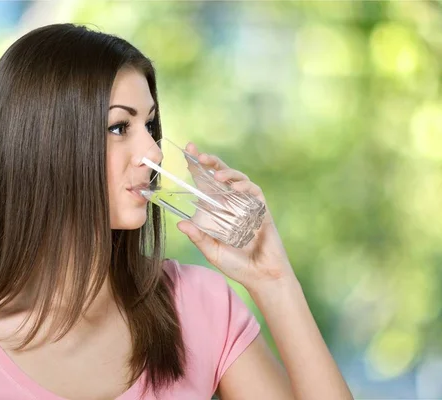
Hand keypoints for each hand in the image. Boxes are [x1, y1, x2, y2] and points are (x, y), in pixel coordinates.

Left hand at [176, 142, 295, 290]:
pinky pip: (255, 192)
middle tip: (199, 155)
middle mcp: (232, 203)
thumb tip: (180, 224)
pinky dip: (245, 187)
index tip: (188, 152)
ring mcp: (248, 205)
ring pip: (239, 179)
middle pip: (221, 175)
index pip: (206, 183)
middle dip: (211, 162)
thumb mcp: (212, 251)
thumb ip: (199, 237)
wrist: (262, 276)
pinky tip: (236, 188)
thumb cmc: (237, 265)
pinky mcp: (262, 209)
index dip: (198, 168)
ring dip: (228, 173)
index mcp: (218, 209)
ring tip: (216, 174)